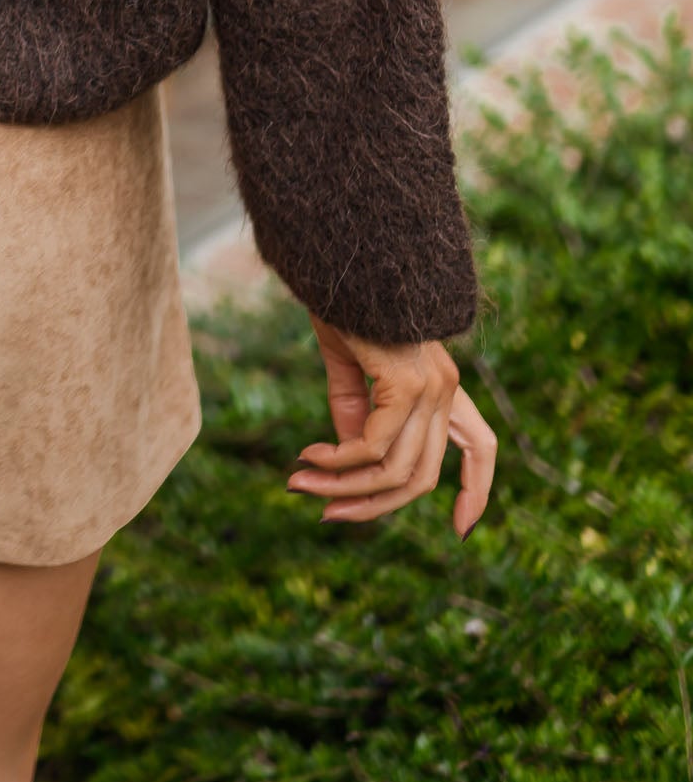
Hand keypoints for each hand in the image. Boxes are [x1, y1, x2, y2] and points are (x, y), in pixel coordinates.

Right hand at [287, 317, 496, 536]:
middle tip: (327, 515)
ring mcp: (432, 388)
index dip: (476, 490)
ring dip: (345, 488)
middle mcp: (446, 389)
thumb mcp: (351, 361)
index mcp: (443, 383)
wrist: (345, 250)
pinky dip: (339, 461)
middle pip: (422, 478)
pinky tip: (310, 456)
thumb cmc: (346, 296)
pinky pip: (373, 446)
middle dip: (374, 506)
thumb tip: (350, 456)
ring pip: (396, 470)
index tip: (461, 531)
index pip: (480, 446)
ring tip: (301, 482)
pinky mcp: (407, 384)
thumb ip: (356, 408)